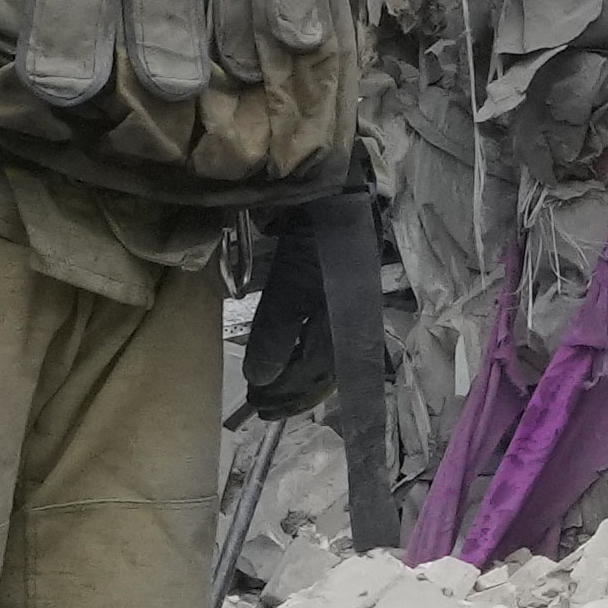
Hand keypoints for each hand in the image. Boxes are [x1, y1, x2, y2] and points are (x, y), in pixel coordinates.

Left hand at [240, 235, 342, 420]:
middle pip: (320, 377)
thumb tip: (261, 379)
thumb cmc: (314, 243)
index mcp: (339, 331)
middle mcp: (349, 331)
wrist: (343, 202)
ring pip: (325, 365)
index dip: (285, 394)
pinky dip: (308, 363)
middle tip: (260, 405)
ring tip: (273, 391)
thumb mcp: (288, 286)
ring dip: (298, 383)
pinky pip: (328, 347)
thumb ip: (276, 334)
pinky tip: (294, 362)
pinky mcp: (346, 306)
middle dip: (289, 394)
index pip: (310, 378)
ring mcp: (349, 318)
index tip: (257, 401)